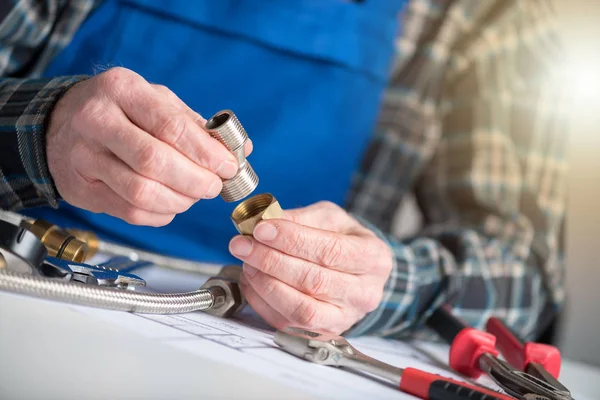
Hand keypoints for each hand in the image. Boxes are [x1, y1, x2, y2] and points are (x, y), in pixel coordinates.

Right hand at [47, 67, 250, 225]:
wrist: (59, 125)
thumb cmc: (120, 111)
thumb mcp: (156, 100)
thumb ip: (196, 124)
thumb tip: (242, 149)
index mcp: (121, 90)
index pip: (170, 126)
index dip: (205, 152)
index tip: (228, 166)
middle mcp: (97, 121)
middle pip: (154, 162)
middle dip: (195, 180)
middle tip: (214, 186)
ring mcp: (85, 158)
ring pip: (141, 192)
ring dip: (180, 201)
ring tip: (194, 196)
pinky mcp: (82, 190)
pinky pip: (130, 212)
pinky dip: (161, 214)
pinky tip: (172, 205)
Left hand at [228, 201, 392, 333]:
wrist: (356, 272)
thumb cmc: (343, 241)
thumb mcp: (330, 219)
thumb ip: (301, 218)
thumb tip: (267, 223)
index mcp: (373, 257)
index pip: (330, 251)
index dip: (292, 240)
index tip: (261, 229)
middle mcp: (364, 292)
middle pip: (313, 280)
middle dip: (271, 260)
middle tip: (243, 245)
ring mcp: (345, 318)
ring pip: (300, 308)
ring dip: (265, 284)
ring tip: (247, 263)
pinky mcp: (322, 333)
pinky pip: (287, 323)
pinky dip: (263, 302)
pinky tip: (252, 282)